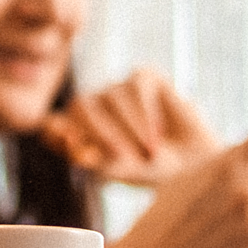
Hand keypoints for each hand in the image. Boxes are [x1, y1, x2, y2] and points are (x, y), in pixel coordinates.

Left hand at [41, 68, 221, 185]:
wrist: (195, 165)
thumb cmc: (153, 171)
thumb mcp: (123, 171)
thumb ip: (97, 161)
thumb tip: (72, 149)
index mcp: (78, 131)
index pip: (53, 124)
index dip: (56, 132)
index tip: (69, 145)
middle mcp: (94, 106)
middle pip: (80, 106)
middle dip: (100, 132)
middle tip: (121, 157)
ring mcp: (117, 89)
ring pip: (112, 98)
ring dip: (131, 129)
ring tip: (149, 154)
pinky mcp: (143, 76)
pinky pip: (135, 88)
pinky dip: (144, 115)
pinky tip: (156, 138)